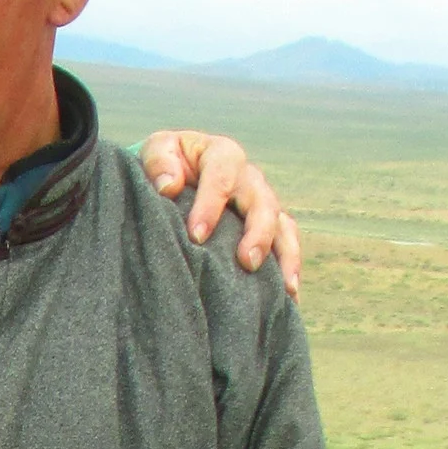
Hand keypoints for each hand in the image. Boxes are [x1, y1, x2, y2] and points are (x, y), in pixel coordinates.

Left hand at [138, 130, 301, 296]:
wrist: (177, 173)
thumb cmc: (166, 165)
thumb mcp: (157, 151)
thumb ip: (158, 162)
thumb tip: (168, 187)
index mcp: (222, 156)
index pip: (221, 176)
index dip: (210, 205)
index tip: (196, 236)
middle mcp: (248, 178)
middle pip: (262, 202)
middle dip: (258, 232)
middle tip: (247, 262)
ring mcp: (262, 202)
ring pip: (282, 225)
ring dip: (285, 255)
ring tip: (285, 288)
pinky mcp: (269, 226)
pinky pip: (287, 244)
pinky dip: (290, 268)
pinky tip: (290, 298)